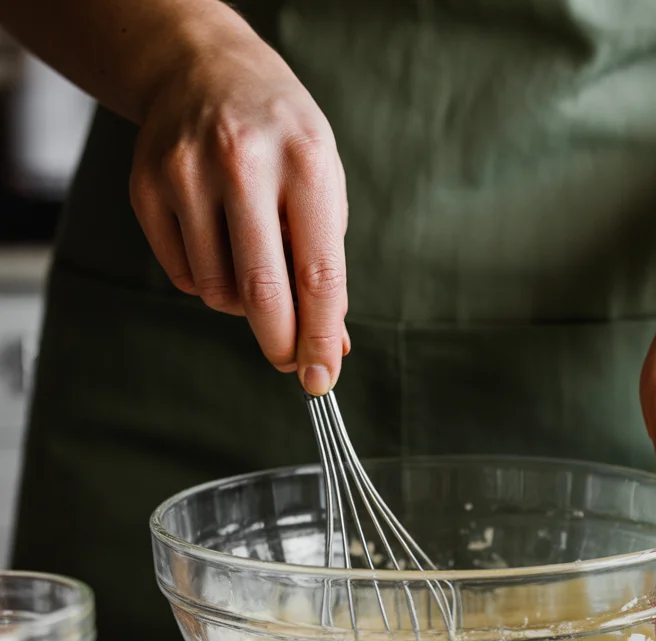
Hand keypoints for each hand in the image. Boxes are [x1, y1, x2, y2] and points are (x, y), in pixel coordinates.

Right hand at [129, 15, 348, 393]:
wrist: (202, 69)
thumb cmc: (281, 140)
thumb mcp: (322, 185)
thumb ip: (326, 266)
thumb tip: (331, 346)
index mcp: (305, 162)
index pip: (317, 275)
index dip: (320, 337)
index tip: (321, 379)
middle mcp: (243, 164)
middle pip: (262, 292)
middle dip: (280, 343)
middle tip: (290, 362)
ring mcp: (186, 173)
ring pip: (217, 292)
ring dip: (242, 304)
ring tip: (253, 266)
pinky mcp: (146, 187)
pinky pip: (183, 275)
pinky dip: (207, 281)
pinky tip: (218, 245)